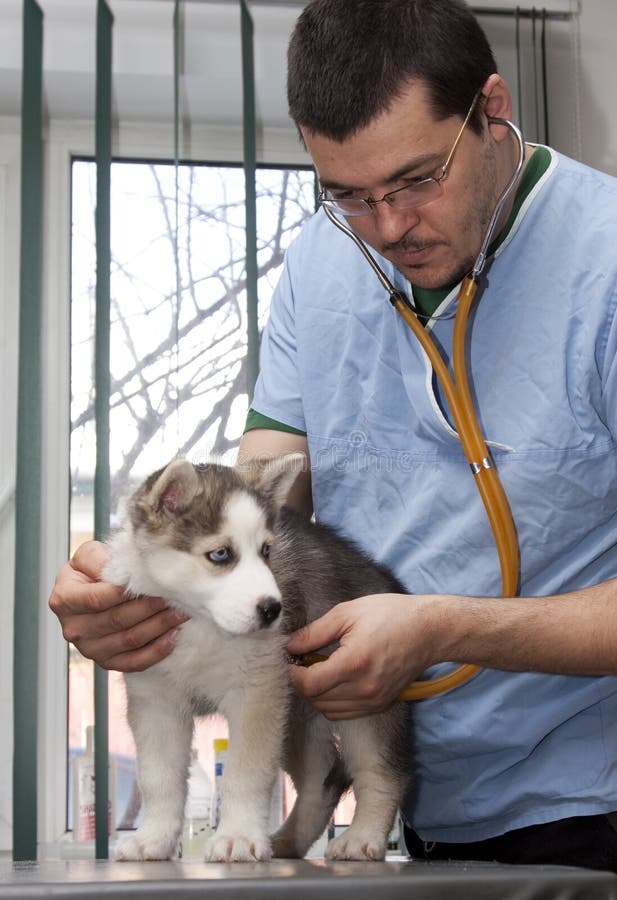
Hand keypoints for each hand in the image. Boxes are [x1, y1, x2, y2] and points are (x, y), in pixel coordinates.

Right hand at [49, 540, 188, 671]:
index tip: (152, 584)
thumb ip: (101, 559)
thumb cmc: (90, 569)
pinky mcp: (107, 662)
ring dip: (159, 627)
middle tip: (174, 597)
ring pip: (129, 641)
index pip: (97, 599)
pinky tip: (173, 636)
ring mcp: (89, 649)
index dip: (125, 593)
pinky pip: (134, 662)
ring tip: (180, 612)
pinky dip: (156, 651)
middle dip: (149, 608)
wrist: (89, 589)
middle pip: (116, 621)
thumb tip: (124, 569)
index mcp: (63, 600)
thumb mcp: (89, 555)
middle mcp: (73, 629)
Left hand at [286, 594, 434, 718]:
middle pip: (316, 700)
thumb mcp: (348, 613)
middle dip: (302, 683)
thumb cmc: (391, 615)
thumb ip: (315, 632)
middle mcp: (364, 688)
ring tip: (317, 670)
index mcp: (354, 663)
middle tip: (301, 662)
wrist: (430, 631)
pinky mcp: (380, 704)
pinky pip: (345, 713)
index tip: (291, 659)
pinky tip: (333, 680)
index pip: (309, 684)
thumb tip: (290, 646)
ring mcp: (374, 700)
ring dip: (315, 695)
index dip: (293, 674)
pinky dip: (332, 702)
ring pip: (328, 711)